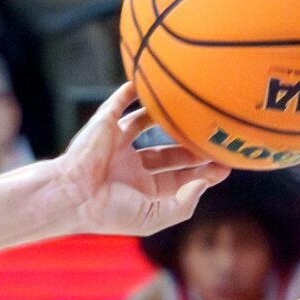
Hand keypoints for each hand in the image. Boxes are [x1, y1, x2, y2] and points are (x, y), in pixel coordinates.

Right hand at [36, 84, 228, 236]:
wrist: (74, 196)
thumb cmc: (111, 211)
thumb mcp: (155, 216)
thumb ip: (184, 204)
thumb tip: (203, 183)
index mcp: (140, 190)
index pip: (177, 178)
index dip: (202, 173)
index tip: (225, 165)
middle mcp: (129, 166)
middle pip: (167, 153)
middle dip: (192, 147)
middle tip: (215, 138)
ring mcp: (116, 144)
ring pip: (146, 125)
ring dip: (167, 117)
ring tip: (191, 112)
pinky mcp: (104, 126)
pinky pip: (119, 103)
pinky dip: (131, 92)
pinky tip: (149, 82)